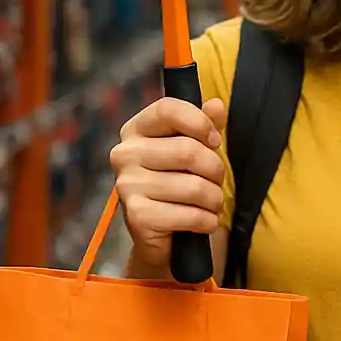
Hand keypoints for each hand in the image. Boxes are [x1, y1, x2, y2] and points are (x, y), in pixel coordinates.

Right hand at [110, 96, 226, 268]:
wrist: (163, 236)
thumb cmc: (179, 183)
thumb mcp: (193, 149)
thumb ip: (205, 125)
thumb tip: (216, 105)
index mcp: (136, 130)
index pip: (168, 109)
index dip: (200, 122)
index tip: (214, 140)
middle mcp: (125, 154)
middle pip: (188, 150)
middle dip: (215, 170)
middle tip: (215, 181)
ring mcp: (127, 186)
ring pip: (194, 186)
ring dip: (214, 199)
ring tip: (210, 203)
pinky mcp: (137, 216)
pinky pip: (191, 215)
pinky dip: (207, 221)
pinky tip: (203, 222)